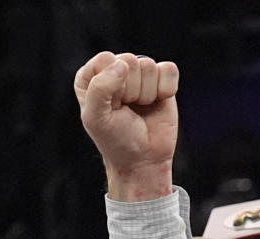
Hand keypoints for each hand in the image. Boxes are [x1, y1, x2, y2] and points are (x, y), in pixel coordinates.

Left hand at [74, 52, 177, 200]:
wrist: (143, 158)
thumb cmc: (115, 140)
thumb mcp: (96, 118)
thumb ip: (99, 88)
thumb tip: (122, 65)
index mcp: (91, 77)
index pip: (104, 60)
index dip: (110, 85)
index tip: (110, 106)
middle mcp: (114, 71)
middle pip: (128, 60)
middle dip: (129, 90)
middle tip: (126, 110)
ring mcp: (139, 73)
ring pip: (148, 66)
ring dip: (145, 94)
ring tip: (139, 109)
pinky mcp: (161, 78)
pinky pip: (168, 70)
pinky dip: (165, 90)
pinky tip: (156, 103)